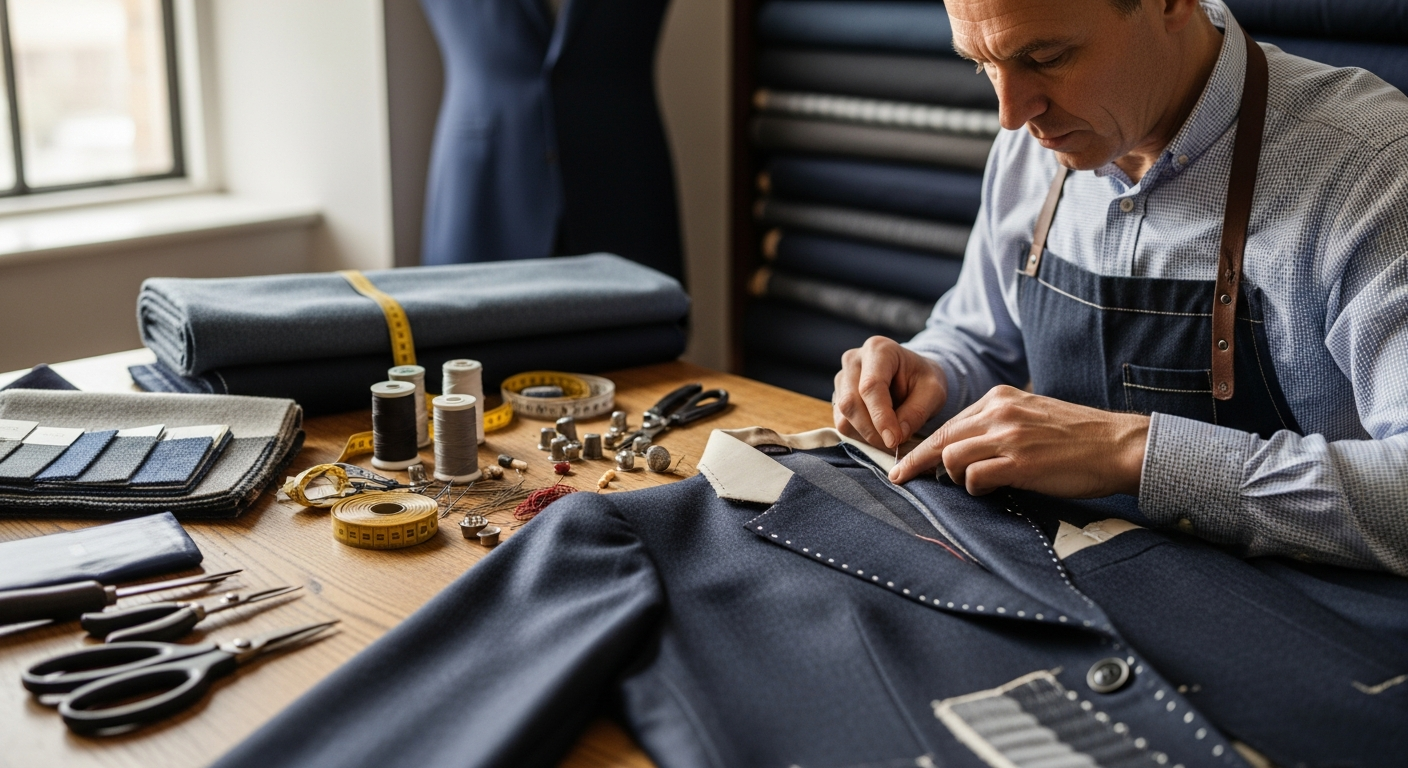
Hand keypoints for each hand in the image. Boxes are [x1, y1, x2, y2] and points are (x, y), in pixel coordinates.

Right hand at [833, 337, 947, 449]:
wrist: (912, 376)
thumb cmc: (923, 380)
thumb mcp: (934, 392)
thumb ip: (917, 412)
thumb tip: (895, 438)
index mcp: (879, 349)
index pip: (871, 386)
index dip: (881, 417)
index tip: (894, 440)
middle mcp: (853, 360)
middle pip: (851, 403)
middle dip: (872, 431)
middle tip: (895, 445)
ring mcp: (841, 378)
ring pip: (843, 417)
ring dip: (867, 436)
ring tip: (891, 437)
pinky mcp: (837, 396)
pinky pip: (842, 424)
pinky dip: (861, 436)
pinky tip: (880, 433)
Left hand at [888, 385, 1148, 497]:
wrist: (1119, 445)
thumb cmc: (1078, 438)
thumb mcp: (1031, 416)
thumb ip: (997, 426)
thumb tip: (961, 451)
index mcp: (1000, 398)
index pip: (947, 424)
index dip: (921, 448)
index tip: (902, 465)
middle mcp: (999, 412)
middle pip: (940, 440)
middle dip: (917, 464)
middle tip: (902, 480)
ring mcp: (1008, 436)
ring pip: (951, 458)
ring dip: (956, 478)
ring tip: (976, 485)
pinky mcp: (1019, 462)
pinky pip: (975, 478)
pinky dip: (977, 489)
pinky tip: (993, 490)